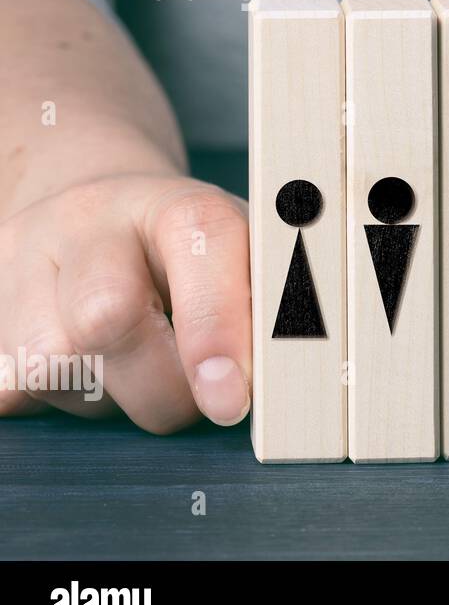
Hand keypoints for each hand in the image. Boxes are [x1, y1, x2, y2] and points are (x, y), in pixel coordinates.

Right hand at [0, 174, 250, 431]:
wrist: (98, 211)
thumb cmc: (192, 256)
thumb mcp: (246, 262)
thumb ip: (267, 311)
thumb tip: (265, 380)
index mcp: (179, 204)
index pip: (201, 245)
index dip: (215, 329)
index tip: (229, 398)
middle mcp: (92, 220)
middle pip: (105, 316)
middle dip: (160, 387)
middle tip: (194, 397)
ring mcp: (24, 257)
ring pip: (48, 363)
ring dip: (105, 399)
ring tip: (134, 370)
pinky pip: (8, 386)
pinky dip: (51, 401)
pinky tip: (86, 373)